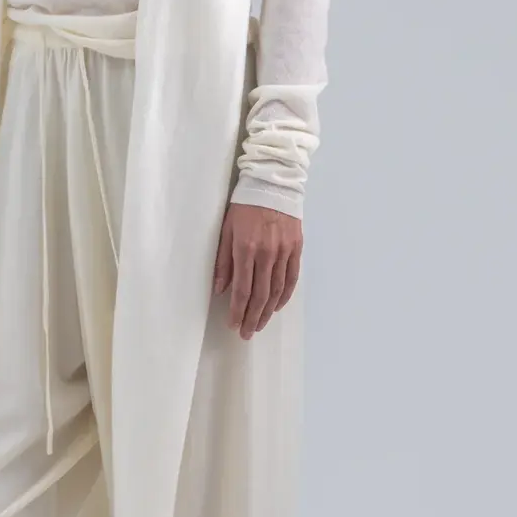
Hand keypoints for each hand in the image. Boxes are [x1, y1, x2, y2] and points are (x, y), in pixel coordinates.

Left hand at [213, 201, 301, 338]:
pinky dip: (284, 296)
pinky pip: (292, 278)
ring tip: (259, 325)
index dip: (237, 310)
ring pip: (277, 290)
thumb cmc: (244, 206)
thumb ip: (223, 261)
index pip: (242, 289)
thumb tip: (220, 289)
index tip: (233, 324)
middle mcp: (267, 253)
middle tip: (246, 333)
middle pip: (261, 295)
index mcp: (246, 249)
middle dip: (252, 317)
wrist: (273, 183)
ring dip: (267, 312)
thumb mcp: (226, 230)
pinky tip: (276, 307)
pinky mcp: (296, 248)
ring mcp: (284, 252)